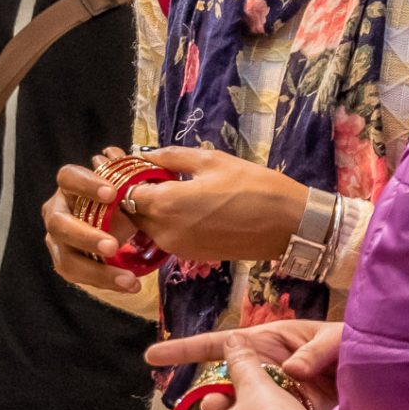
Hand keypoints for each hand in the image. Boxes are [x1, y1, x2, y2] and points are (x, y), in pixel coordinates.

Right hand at [43, 160, 152, 297]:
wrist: (118, 225)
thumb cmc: (121, 201)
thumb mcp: (127, 191)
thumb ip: (129, 186)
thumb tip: (137, 182)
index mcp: (69, 187)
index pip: (68, 177)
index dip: (87, 185)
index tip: (112, 194)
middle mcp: (56, 212)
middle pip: (60, 223)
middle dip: (86, 236)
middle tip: (113, 247)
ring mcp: (56, 239)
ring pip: (66, 258)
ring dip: (97, 270)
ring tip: (127, 279)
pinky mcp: (64, 261)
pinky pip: (78, 275)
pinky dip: (105, 281)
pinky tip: (129, 285)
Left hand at [121, 145, 309, 266]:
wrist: (287, 225)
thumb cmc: (253, 186)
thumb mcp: (211, 161)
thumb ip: (171, 158)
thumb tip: (144, 153)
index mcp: (166, 204)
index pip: (124, 192)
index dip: (122, 176)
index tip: (125, 162)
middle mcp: (163, 231)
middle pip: (131, 212)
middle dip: (129, 193)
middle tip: (140, 171)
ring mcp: (175, 247)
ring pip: (145, 226)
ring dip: (146, 208)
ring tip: (161, 185)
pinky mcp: (188, 256)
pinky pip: (163, 236)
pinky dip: (162, 221)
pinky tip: (178, 204)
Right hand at [148, 318, 342, 409]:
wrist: (385, 382)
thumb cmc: (357, 348)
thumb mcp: (336, 340)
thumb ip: (315, 350)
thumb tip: (291, 367)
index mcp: (269, 347)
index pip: (217, 346)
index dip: (183, 351)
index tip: (152, 357)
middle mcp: (266, 376)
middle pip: (223, 389)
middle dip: (210, 402)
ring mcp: (275, 403)